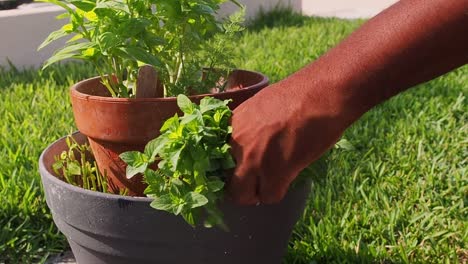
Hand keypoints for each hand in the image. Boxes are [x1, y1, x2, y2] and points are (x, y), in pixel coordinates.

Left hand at [228, 78, 347, 204]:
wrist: (321, 93)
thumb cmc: (298, 94)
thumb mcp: (261, 105)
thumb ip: (248, 126)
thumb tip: (250, 144)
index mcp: (232, 124)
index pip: (215, 158)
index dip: (229, 168)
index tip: (240, 171)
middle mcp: (236, 143)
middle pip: (227, 182)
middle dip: (241, 187)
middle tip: (255, 183)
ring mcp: (254, 159)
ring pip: (244, 195)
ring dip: (258, 192)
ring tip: (272, 182)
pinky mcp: (275, 172)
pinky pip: (269, 197)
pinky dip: (277, 193)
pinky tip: (286, 179)